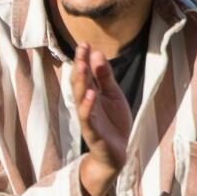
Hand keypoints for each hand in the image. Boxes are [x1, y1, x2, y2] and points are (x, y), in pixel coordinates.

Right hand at [69, 44, 133, 195]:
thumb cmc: (113, 122)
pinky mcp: (93, 132)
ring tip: (82, 67)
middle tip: (81, 49)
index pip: (84, 74)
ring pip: (80, 98)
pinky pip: (88, 118)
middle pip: (79, 83)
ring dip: (80, 83)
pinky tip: (91, 94)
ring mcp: (88, 118)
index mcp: (91, 94)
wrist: (116, 152)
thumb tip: (97, 53)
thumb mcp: (113, 95)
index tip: (84, 43)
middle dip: (80, 66)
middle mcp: (86, 104)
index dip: (83, 59)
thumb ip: (105, 77)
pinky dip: (88, 106)